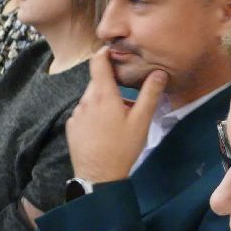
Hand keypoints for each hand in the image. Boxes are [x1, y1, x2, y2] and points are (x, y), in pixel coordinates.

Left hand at [65, 49, 167, 183]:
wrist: (99, 178)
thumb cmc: (123, 148)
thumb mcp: (141, 121)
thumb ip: (150, 94)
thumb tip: (159, 72)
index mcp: (103, 94)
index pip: (97, 62)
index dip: (105, 53)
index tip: (114, 52)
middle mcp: (85, 100)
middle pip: (97, 82)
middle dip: (110, 85)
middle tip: (126, 98)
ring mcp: (76, 114)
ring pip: (91, 98)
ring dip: (102, 101)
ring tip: (118, 118)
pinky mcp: (72, 127)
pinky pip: (84, 113)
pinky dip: (94, 115)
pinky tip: (104, 130)